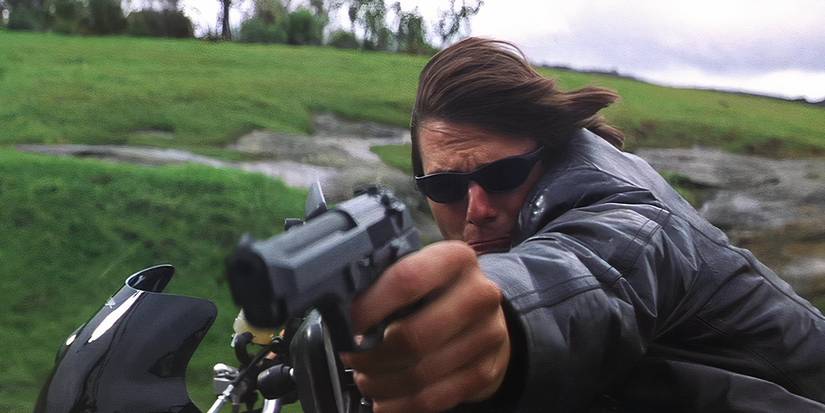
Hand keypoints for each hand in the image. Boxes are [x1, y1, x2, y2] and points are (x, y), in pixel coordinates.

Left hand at [340, 241, 510, 412]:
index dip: (370, 306)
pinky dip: (398, 405)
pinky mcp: (486, 372)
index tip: (350, 323)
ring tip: (366, 379)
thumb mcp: (419, 272)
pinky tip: (383, 399)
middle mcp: (479, 294)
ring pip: (419, 374)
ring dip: (380, 383)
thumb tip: (341, 310)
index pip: (407, 280)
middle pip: (413, 336)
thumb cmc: (437, 294)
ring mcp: (489, 335)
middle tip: (353, 357)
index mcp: (456, 259)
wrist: (485, 318)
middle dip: (371, 355)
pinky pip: (432, 399)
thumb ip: (386, 283)